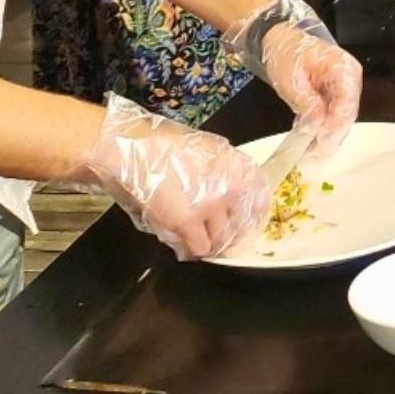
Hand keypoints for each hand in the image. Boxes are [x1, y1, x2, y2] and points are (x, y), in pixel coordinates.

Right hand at [81, 94, 269, 259]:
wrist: (133, 149)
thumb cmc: (165, 145)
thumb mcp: (209, 150)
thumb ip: (227, 171)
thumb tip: (237, 193)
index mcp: (239, 168)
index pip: (261, 201)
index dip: (253, 216)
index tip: (243, 222)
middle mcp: (232, 188)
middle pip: (239, 224)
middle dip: (229, 232)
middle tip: (214, 233)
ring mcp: (211, 206)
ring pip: (220, 239)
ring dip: (210, 241)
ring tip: (195, 236)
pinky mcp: (188, 222)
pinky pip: (200, 248)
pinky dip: (194, 249)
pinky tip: (185, 243)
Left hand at [222, 0, 363, 156]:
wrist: (279, 40)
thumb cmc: (286, 54)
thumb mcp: (291, 79)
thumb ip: (307, 102)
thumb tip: (318, 125)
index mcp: (343, 68)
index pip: (346, 102)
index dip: (336, 124)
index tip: (322, 140)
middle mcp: (349, 77)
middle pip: (347, 112)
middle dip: (332, 134)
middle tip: (317, 152)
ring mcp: (343, 85)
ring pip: (341, 116)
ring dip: (327, 134)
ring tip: (312, 151)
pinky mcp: (334, 93)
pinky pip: (332, 113)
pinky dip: (322, 126)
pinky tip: (310, 140)